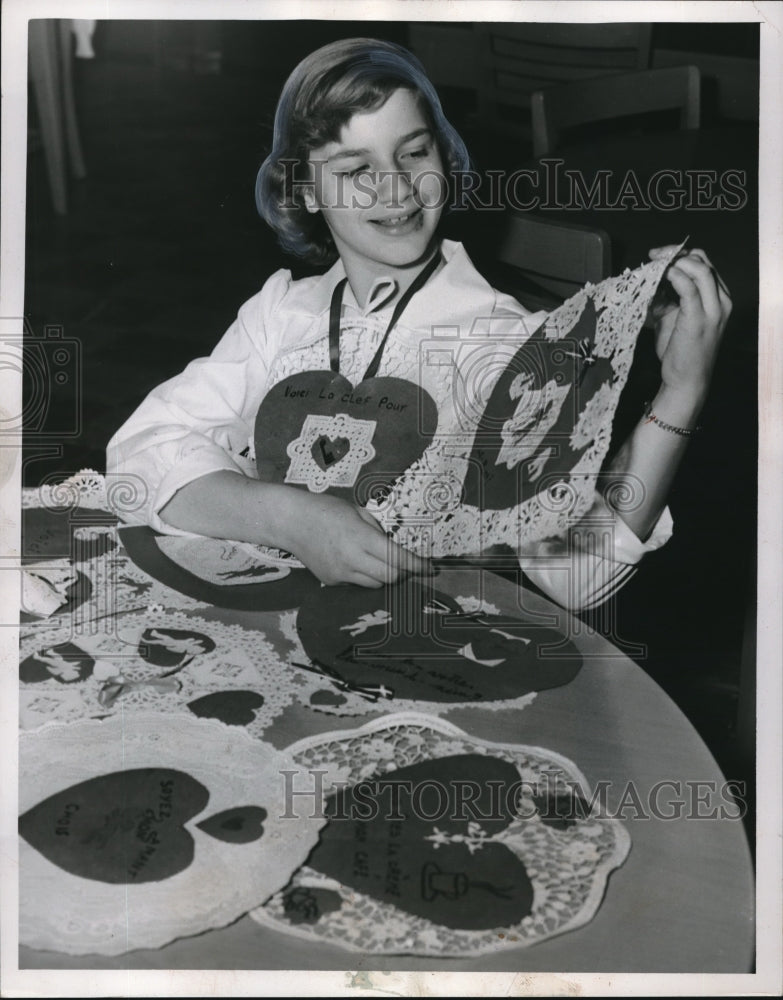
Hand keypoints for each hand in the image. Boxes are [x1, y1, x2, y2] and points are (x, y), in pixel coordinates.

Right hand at [279, 490, 432, 587]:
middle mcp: (351, 558)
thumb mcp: (357, 511)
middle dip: (404, 572)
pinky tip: (356, 561)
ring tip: (380, 561)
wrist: (292, 522)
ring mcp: (340, 573)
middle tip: (408, 565)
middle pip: (390, 577)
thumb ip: (377, 530)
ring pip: (375, 584)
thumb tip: (392, 548)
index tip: (430, 569)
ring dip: (385, 575)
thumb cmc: (326, 510)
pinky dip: (364, 575)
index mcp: (361, 537)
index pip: (397, 557)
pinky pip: (357, 583)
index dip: (417, 565)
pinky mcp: (332, 581)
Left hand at [648, 247, 731, 400]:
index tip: (659, 255)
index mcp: (719, 299)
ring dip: (674, 261)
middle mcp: (722, 301)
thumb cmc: (679, 352)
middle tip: (654, 255)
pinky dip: (673, 276)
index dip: (682, 254)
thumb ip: (666, 299)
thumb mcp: (673, 319)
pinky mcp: (699, 319)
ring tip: (654, 263)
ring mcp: (713, 310)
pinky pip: (688, 287)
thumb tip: (649, 282)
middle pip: (703, 261)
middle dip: (677, 252)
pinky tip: (659, 275)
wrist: (686, 381)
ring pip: (700, 269)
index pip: (705, 264)